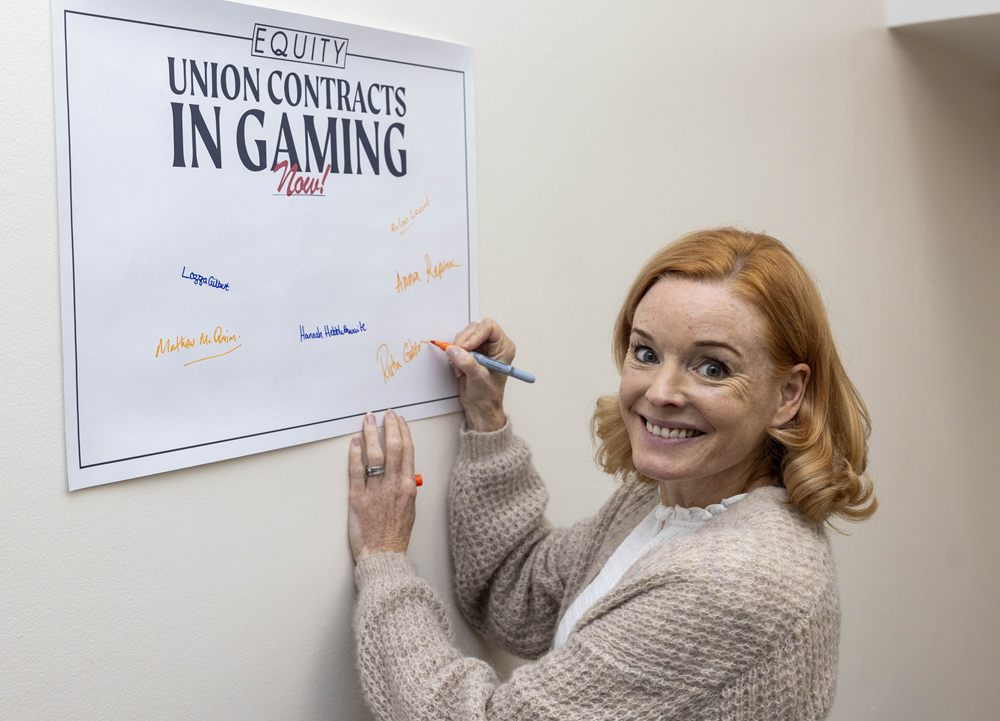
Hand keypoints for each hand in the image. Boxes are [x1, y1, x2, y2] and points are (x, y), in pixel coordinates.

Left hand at [348, 409, 416, 563]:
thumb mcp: (409, 509)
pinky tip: (355, 442)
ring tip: (367, 421)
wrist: (383, 555)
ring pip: (375, 455)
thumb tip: (402, 473)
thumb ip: (406, 489)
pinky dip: (355, 454)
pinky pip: (356, 471)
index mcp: (408, 487)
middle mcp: (394, 485)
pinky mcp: (358, 498)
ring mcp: (375, 491)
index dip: (404, 432)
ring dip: (372, 434)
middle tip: (385, 414)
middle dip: (389, 427)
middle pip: (394, 448)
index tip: (399, 420)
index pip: (408, 452)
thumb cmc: (396, 536)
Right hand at [447, 318, 513, 431]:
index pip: (489, 327)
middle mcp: (493, 345)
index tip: (466, 347)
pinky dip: (454, 355)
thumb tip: (453, 350)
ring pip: (464, 335)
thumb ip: (466, 362)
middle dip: (463, 342)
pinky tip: (459, 369)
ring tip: (460, 367)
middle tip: (458, 355)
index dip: (475, 334)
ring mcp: (481, 348)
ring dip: (457, 350)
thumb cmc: (488, 396)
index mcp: (503, 347)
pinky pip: (457, 345)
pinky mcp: (470, 353)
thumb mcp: (479, 378)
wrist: (480, 408)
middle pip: (474, 328)